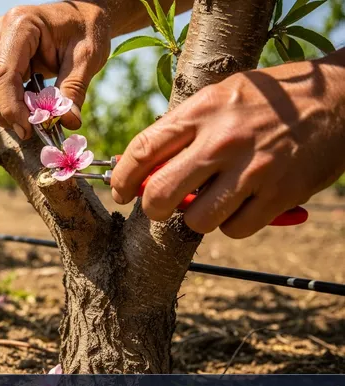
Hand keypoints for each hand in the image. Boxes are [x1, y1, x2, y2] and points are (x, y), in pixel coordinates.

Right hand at [0, 2, 110, 138]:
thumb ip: (74, 89)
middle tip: (27, 130)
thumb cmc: (86, 30)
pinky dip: (4, 104)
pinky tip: (25, 109)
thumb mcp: (87, 58)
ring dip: (0, 110)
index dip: (10, 106)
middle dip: (1, 111)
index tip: (28, 129)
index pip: (2, 73)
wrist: (82, 16)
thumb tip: (68, 122)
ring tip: (28, 120)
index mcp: (21, 25)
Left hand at [111, 51, 344, 237]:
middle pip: (161, 193)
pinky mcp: (279, 194)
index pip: (142, 151)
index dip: (121, 178)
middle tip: (158, 207)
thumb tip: (137, 166)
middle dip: (151, 208)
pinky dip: (230, 225)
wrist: (337, 100)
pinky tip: (239, 206)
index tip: (119, 192)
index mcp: (201, 111)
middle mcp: (223, 140)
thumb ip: (180, 129)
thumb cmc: (265, 101)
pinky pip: (234, 229)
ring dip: (195, 218)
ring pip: (197, 220)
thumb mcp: (218, 98)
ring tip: (207, 203)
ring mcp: (253, 169)